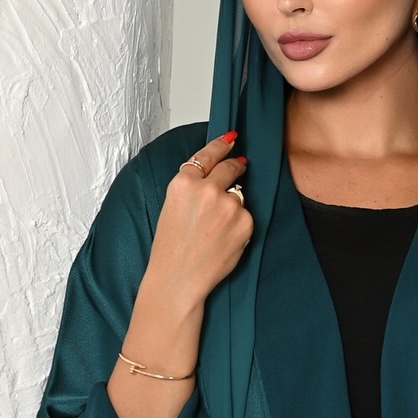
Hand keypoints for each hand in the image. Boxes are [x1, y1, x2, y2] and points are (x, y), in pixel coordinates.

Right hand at [144, 131, 253, 314]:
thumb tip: (218, 173)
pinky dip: (239, 224)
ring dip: (234, 205)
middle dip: (236, 165)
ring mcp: (229, 205)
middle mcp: (207, 189)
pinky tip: (224, 239)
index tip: (231, 137)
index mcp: (183, 183)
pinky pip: (246, 216)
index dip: (221, 144)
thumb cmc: (171, 248)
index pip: (207, 154)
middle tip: (240, 164)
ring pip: (239, 195)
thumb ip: (193, 187)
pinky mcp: (245, 222)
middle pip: (230, 167)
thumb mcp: (172, 206)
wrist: (179, 279)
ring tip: (216, 229)